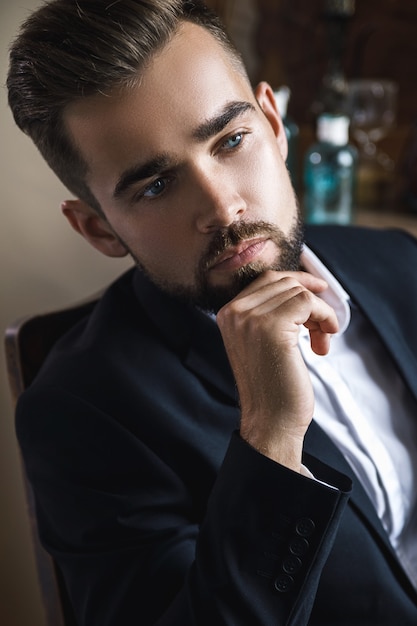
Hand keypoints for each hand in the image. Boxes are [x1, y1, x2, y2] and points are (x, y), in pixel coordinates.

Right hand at [216, 271, 338, 470]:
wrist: (270, 422)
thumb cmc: (272, 387)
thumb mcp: (262, 342)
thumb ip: (270, 313)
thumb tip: (301, 285)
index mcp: (227, 314)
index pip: (266, 279)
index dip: (297, 282)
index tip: (319, 291)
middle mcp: (234, 312)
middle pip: (284, 282)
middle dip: (311, 299)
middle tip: (323, 326)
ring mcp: (250, 318)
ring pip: (299, 292)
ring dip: (320, 315)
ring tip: (321, 342)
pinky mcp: (271, 326)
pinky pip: (309, 303)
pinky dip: (325, 318)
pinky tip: (323, 345)